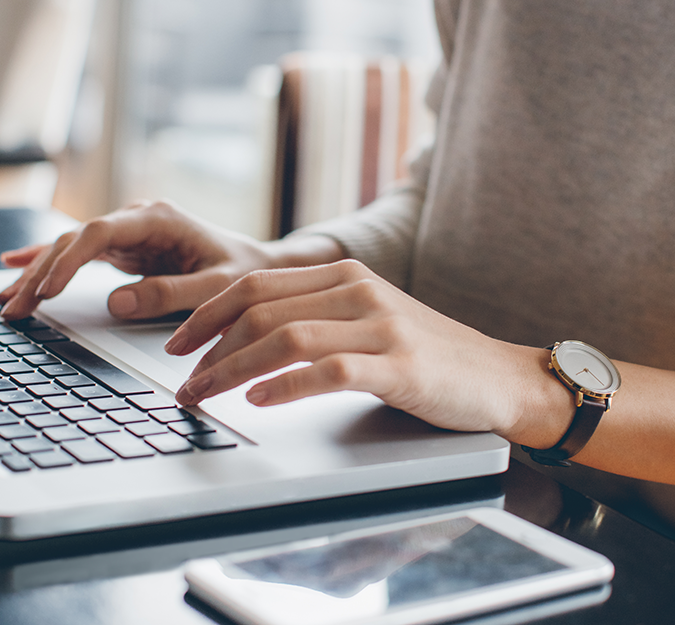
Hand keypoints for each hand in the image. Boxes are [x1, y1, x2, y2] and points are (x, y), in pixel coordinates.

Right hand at [0, 200, 339, 320]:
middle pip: (75, 240)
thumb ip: (171, 294)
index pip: (100, 233)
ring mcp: (128, 232)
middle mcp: (137, 219)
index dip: (68, 259)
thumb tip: (116, 303)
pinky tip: (13, 265)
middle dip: (40, 273)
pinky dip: (46, 261)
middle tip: (13, 307)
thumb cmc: (244, 273)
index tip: (46, 289)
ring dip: (36, 273)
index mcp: (159, 219)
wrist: (260, 266)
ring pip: (69, 247)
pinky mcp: (124, 249)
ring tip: (5, 302)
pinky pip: (77, 254)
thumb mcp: (217, 287)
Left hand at [168, 259, 568, 440]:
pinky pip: (329, 370)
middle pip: (260, 308)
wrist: (497, 377)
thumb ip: (317, 316)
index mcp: (345, 275)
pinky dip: (286, 385)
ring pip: (285, 337)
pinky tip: (258, 400)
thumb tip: (244, 338)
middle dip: (208, 346)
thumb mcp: (368, 319)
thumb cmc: (426, 355)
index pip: (256, 284)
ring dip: (232, 369)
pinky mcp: (399, 366)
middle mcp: (358, 291)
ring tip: (205, 395)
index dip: (207, 313)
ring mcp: (381, 326)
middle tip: (182, 381)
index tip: (176, 344)